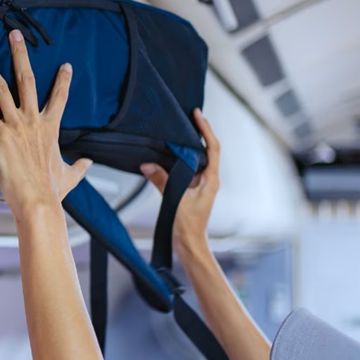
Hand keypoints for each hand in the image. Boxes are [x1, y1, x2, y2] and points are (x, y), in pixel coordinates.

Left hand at [0, 29, 92, 220]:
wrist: (40, 202)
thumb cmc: (52, 192)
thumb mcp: (71, 176)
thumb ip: (79, 166)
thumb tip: (89, 163)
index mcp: (50, 128)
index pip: (60, 98)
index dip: (64, 81)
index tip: (66, 66)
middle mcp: (34, 121)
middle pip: (27, 79)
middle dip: (20, 55)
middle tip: (15, 35)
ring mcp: (17, 125)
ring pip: (1, 87)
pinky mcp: (0, 135)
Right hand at [139, 108, 219, 255]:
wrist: (190, 245)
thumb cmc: (188, 227)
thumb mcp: (175, 200)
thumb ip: (162, 180)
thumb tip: (147, 164)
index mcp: (211, 179)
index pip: (212, 148)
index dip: (206, 129)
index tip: (197, 115)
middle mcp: (208, 179)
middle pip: (206, 149)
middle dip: (198, 132)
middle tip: (187, 116)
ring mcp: (200, 184)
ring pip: (196, 158)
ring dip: (188, 145)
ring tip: (177, 130)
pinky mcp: (191, 189)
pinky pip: (186, 168)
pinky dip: (179, 158)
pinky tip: (168, 153)